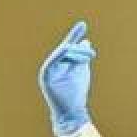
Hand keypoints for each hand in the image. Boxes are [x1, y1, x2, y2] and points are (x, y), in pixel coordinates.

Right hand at [38, 21, 95, 135]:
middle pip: (65, 48)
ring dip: (75, 53)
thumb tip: (85, 41)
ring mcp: (48, 70)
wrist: (72, 112)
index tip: (83, 24)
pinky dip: (60, 54)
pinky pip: (52, 62)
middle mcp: (52, 65)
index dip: (74, 35)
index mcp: (60, 63)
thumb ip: (82, 57)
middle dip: (77, 46)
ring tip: (88, 56)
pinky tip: (69, 48)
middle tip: (91, 51)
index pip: (68, 46)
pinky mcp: (45, 77)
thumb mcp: (82, 71)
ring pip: (61, 53)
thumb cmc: (77, 94)